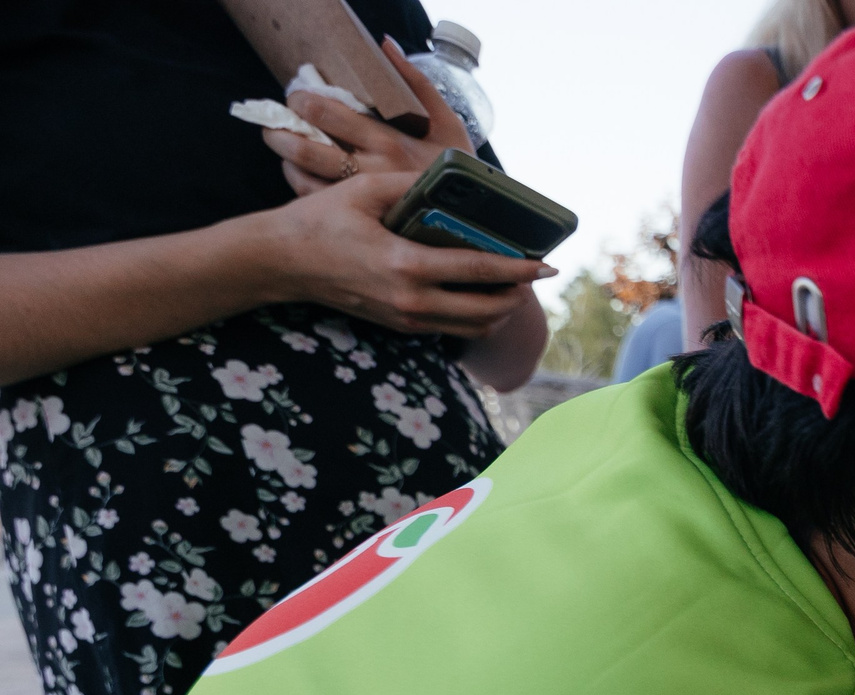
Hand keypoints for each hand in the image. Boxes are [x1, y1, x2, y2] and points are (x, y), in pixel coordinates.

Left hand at [266, 39, 474, 196]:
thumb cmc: (459, 168)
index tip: (298, 96)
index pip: (327, 113)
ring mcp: (363, 197)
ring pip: (305, 175)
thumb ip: (416, 82)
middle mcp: (372, 169)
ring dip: (285, 156)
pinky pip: (316, 198)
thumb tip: (387, 46)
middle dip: (280, 130)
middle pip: (307, 147)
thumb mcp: (447, 122)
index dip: (302, 100)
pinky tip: (299, 170)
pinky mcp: (360, 216)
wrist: (476, 218)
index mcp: (388, 140)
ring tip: (282, 144)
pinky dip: (298, 180)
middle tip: (275, 122)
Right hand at [268, 171, 550, 338]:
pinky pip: (452, 328)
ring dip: (500, 310)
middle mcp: (411, 301)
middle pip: (487, 310)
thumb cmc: (320, 221)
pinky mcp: (401, 327)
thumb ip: (411, 186)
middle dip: (518, 295)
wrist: (281, 263)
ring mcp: (406, 319)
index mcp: (405, 266)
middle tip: (532, 275)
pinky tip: (480, 293)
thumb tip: (452, 180)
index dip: (518, 270)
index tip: (546, 264)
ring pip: (473, 327)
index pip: (478, 270)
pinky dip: (475, 315)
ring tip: (512, 286)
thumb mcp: (363, 192)